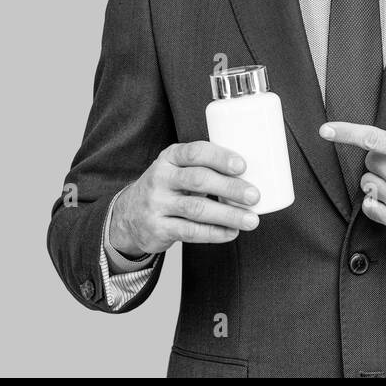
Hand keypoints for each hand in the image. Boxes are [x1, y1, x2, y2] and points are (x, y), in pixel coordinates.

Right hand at [110, 141, 260, 256]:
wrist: (129, 214)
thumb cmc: (168, 186)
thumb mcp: (178, 168)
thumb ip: (206, 167)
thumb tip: (253, 174)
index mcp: (170, 157)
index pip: (195, 152)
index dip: (220, 157)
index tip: (243, 165)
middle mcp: (160, 178)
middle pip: (198, 180)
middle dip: (230, 188)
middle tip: (255, 195)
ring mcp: (157, 204)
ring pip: (196, 209)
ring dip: (228, 214)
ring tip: (252, 220)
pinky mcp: (158, 228)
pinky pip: (190, 232)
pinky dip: (215, 233)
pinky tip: (232, 232)